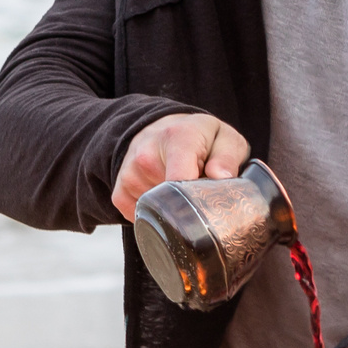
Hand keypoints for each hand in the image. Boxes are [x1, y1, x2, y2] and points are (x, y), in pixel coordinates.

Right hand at [110, 114, 250, 218]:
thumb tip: (221, 177)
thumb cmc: (199, 138)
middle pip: (173, 202)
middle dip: (190, 205)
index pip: (180, 180)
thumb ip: (228, 157)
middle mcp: (146, 155)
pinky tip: (164, 194)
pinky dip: (156, 214)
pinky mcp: (120, 193)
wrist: (162, 130)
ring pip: (158, 213)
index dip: (197, 201)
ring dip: (173, 208)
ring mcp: (130, 175)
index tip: (209, 205)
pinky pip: (141, 218)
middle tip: (199, 190)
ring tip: (180, 187)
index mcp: (177, 138)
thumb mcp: (226, 138)